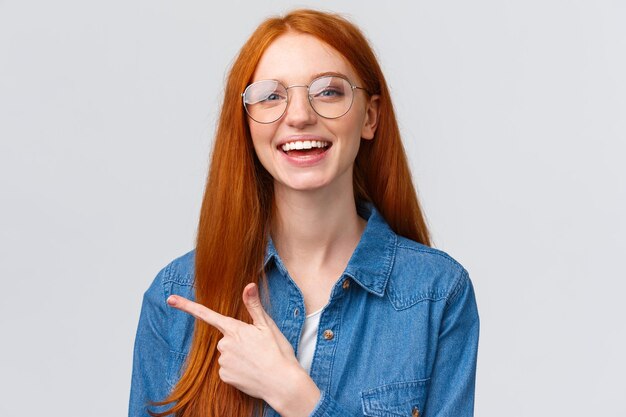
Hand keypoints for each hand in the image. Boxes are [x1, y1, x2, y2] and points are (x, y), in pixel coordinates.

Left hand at [166, 283, 320, 415]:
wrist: (281, 383)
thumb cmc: (278, 352)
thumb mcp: (268, 326)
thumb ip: (254, 305)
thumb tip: (249, 285)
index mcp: (235, 329)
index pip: (207, 314)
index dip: (187, 306)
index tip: (171, 299)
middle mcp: (225, 344)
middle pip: (225, 338)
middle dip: (238, 341)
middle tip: (257, 348)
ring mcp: (223, 362)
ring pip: (226, 354)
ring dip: (238, 356)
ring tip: (256, 361)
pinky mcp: (224, 377)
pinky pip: (227, 369)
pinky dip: (237, 370)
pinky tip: (250, 371)